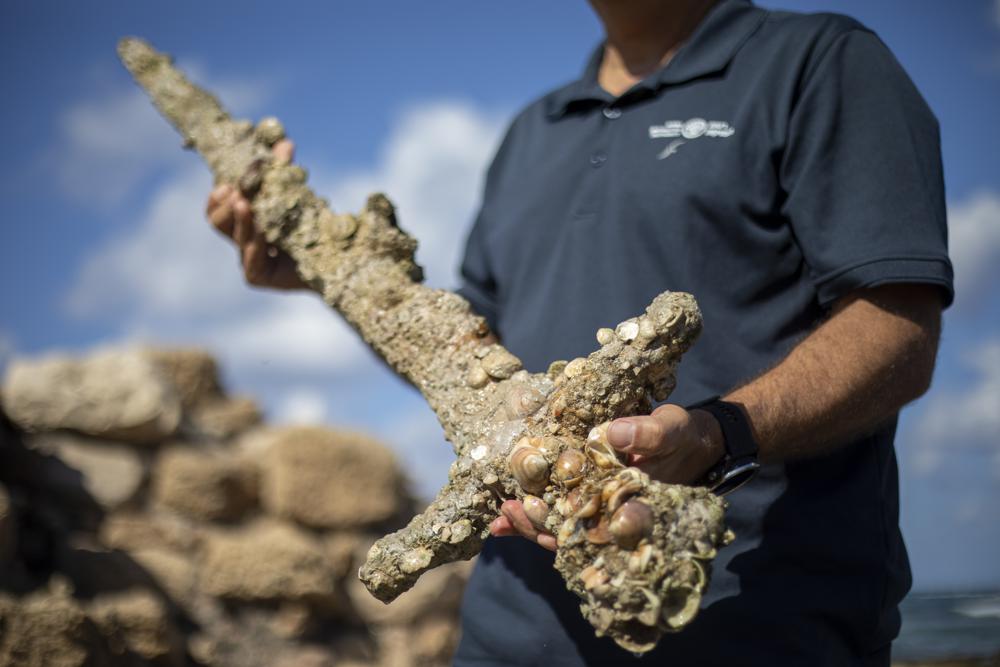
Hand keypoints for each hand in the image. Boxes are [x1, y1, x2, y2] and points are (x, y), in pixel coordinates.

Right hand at [205, 139, 306, 289]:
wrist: (339, 260)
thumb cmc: (316, 225)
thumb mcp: (296, 193)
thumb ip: (286, 172)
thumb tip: (284, 142)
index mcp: (245, 220)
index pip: (216, 207)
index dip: (218, 194)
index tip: (228, 181)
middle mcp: (242, 240)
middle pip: (218, 220)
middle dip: (229, 202)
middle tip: (240, 190)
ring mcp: (249, 261)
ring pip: (236, 236)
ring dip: (243, 219)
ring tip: (247, 204)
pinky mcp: (259, 277)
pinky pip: (251, 259)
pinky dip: (257, 241)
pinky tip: (264, 230)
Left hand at [487, 404, 724, 550]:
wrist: (681, 441)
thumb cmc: (679, 438)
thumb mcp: (671, 430)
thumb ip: (649, 434)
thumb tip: (614, 432)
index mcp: (639, 506)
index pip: (614, 525)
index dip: (587, 526)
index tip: (563, 517)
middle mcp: (614, 515)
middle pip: (577, 532)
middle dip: (544, 527)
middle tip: (515, 512)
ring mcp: (597, 510)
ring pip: (561, 527)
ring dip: (531, 524)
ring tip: (502, 515)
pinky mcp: (583, 500)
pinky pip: (554, 512)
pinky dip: (530, 516)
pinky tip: (501, 518)